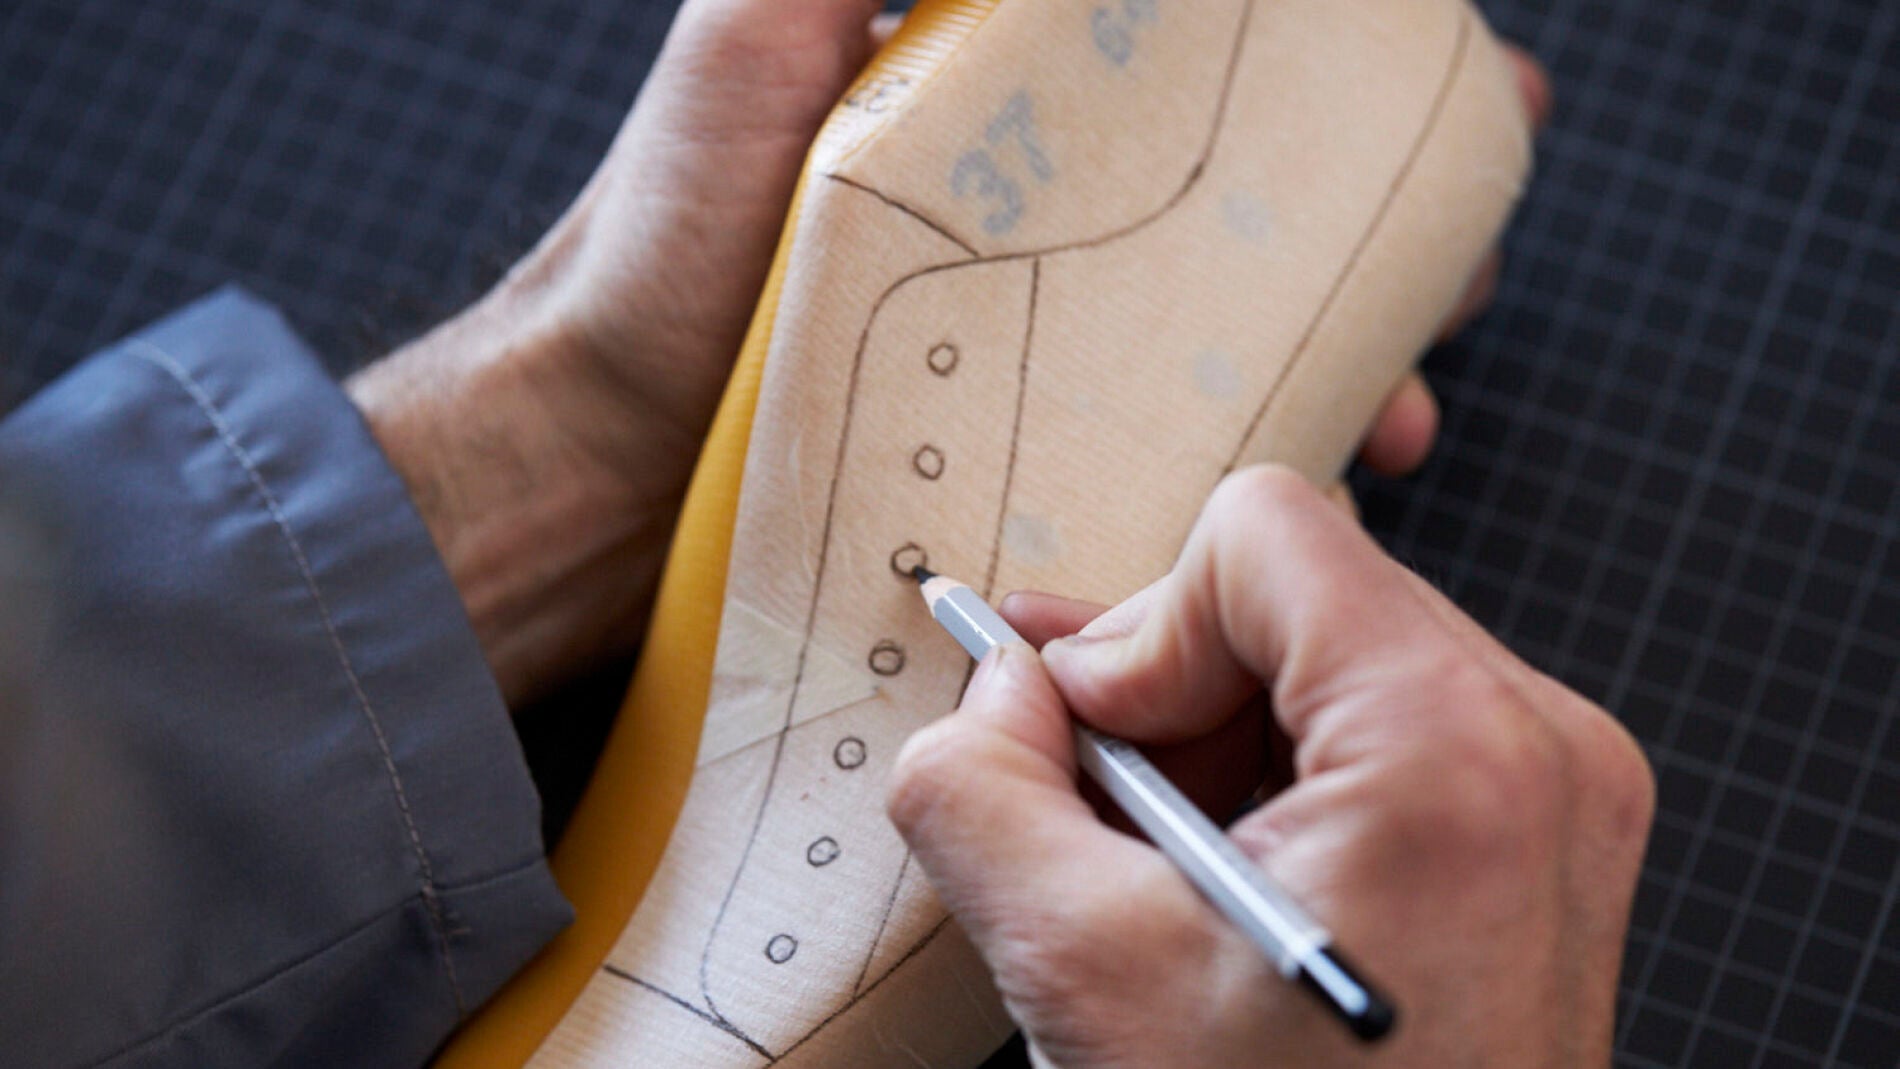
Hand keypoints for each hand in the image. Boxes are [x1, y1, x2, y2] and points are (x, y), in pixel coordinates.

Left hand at [347, 0, 1547, 705]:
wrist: (586, 468)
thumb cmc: (657, 257)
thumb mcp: (752, 49)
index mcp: (988, 117)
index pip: (1192, 71)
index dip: (1324, 70)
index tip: (1448, 69)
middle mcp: (1022, 233)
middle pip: (1240, 213)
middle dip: (1376, 229)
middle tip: (1464, 259)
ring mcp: (1022, 353)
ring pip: (1224, 341)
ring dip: (1343, 360)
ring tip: (1406, 403)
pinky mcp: (1008, 459)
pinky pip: (1156, 449)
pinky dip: (1243, 464)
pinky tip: (1293, 490)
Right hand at [887, 466, 1652, 1066]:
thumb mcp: (1081, 972)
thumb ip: (979, 787)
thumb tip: (991, 694)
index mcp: (1452, 746)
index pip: (1259, 533)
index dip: (1136, 633)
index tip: (1092, 748)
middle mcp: (1540, 744)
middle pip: (1295, 589)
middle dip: (1171, 696)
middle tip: (1106, 819)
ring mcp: (1557, 789)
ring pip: (1327, 654)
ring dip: (1214, 745)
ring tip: (1170, 874)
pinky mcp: (1540, 831)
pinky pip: (1379, 725)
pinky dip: (1278, 782)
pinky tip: (1230, 883)